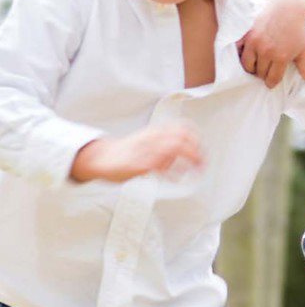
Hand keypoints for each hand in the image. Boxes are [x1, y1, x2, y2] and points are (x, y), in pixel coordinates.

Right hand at [70, 123, 203, 183]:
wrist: (100, 158)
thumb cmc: (126, 152)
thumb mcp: (149, 141)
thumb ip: (166, 142)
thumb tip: (187, 147)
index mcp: (155, 132)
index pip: (182, 127)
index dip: (196, 138)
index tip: (203, 149)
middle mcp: (150, 138)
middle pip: (181, 138)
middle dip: (196, 152)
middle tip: (202, 164)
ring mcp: (143, 150)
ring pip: (171, 148)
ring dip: (188, 160)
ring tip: (196, 171)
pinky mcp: (135, 165)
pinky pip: (156, 165)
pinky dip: (169, 172)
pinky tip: (176, 179)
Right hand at [237, 0, 304, 87]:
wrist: (287, 6)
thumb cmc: (297, 29)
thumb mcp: (303, 49)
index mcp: (281, 57)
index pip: (271, 79)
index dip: (271, 83)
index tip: (271, 82)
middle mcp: (267, 52)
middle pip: (259, 73)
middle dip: (262, 74)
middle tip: (265, 71)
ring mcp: (255, 43)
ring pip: (247, 65)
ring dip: (251, 67)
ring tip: (256, 65)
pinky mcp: (246, 35)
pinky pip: (239, 52)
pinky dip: (241, 55)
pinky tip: (248, 55)